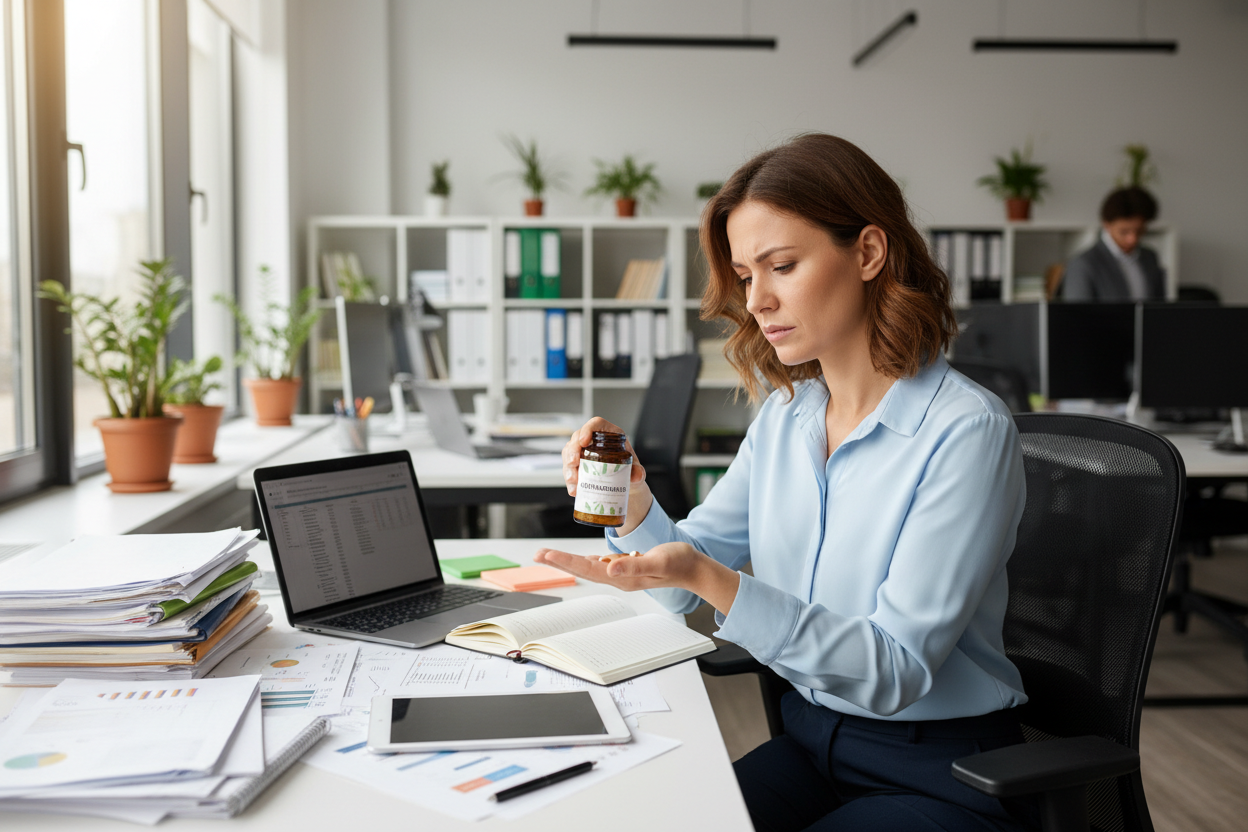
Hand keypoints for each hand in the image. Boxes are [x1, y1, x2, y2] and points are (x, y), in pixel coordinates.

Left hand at [534, 543, 740, 613]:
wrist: (694, 569)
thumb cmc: (679, 562)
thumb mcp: (657, 560)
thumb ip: (633, 565)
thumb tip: (609, 567)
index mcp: (623, 577)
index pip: (587, 569)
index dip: (565, 561)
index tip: (546, 555)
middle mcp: (618, 577)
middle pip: (582, 569)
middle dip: (559, 562)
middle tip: (537, 555)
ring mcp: (622, 574)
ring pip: (589, 568)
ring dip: (568, 561)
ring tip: (549, 556)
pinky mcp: (627, 567)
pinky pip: (600, 565)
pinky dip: (585, 560)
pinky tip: (579, 558)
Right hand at [562, 417, 646, 496]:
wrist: (624, 484)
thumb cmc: (630, 471)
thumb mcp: (636, 470)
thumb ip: (638, 472)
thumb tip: (637, 477)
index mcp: (610, 434)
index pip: (595, 424)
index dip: (587, 430)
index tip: (584, 442)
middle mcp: (594, 440)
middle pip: (577, 438)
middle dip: (572, 452)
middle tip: (574, 464)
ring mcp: (583, 451)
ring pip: (569, 453)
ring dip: (568, 467)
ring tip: (574, 482)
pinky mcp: (577, 463)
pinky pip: (568, 467)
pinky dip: (569, 479)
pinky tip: (574, 490)